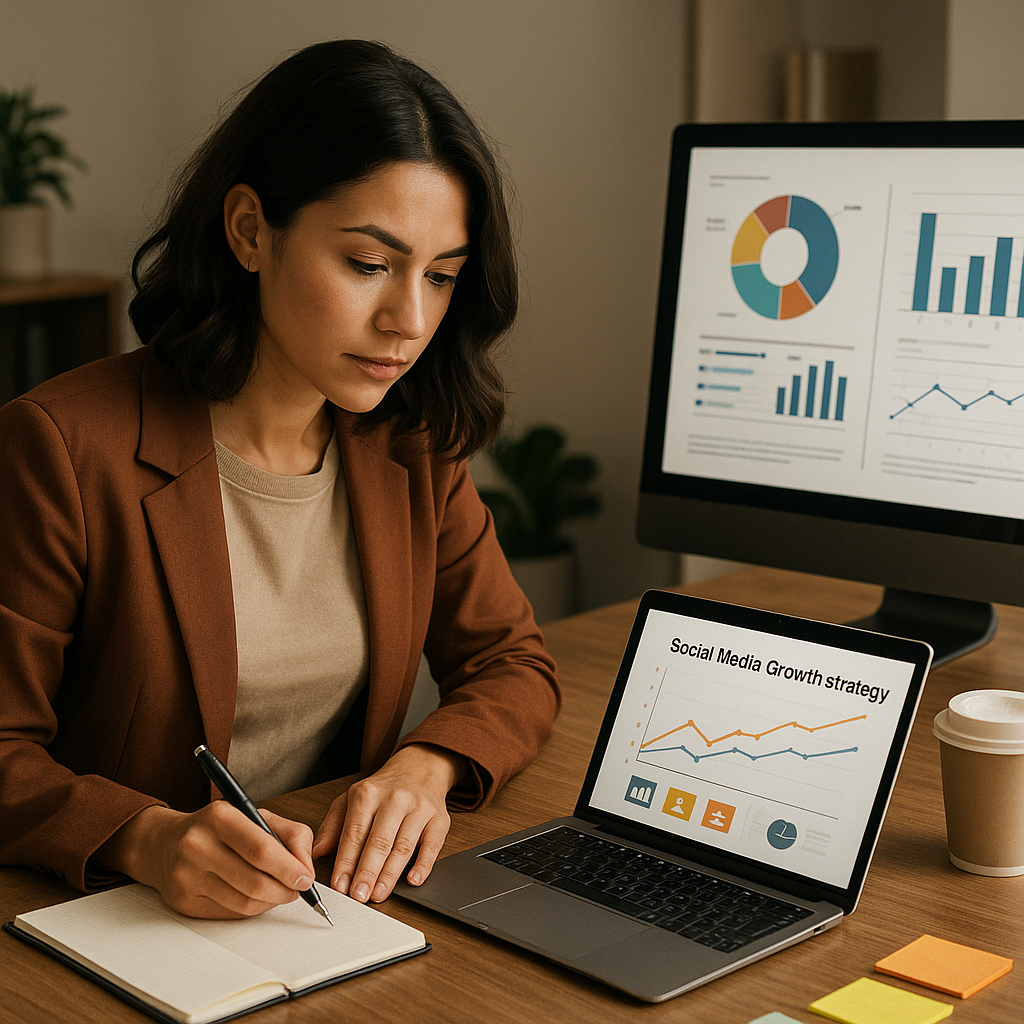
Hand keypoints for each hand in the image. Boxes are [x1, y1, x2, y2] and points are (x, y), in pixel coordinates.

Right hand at [95, 802, 315, 918]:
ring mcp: (187, 876)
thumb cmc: (217, 828)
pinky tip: (256, 898)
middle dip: (285, 890)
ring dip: (271, 902)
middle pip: (254, 881)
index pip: (262, 849)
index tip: (306, 878)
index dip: (289, 868)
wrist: (162, 843)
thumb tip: (306, 867)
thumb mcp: (255, 815)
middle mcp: (198, 845)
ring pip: (244, 902)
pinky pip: (229, 914)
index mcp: (219, 817)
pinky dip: (252, 909)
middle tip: (297, 889)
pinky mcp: (182, 901)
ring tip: (279, 892)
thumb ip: (290, 834)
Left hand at [312, 744, 465, 902]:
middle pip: (379, 841)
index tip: (339, 884)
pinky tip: (414, 880)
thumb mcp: (351, 798)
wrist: (420, 767)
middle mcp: (394, 799)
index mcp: (368, 794)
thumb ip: (333, 825)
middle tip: (358, 896)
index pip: (354, 832)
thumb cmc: (383, 789)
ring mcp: (419, 808)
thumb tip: (318, 851)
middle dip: (367, 872)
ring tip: (378, 894)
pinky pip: (432, 844)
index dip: (346, 861)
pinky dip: (424, 864)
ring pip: (403, 846)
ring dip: (390, 874)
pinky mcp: (439, 819)